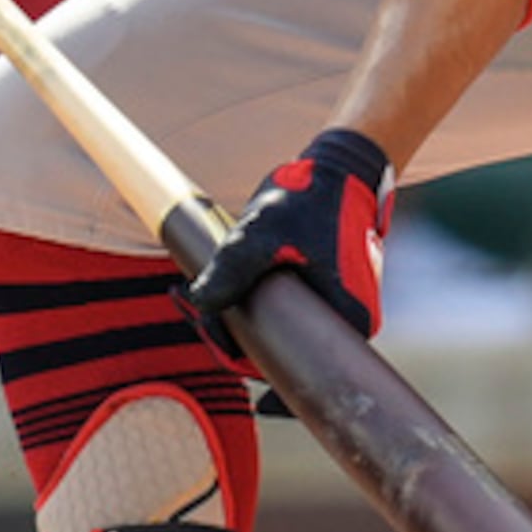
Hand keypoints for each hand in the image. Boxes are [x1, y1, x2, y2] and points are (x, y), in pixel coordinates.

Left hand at [185, 128, 391, 338]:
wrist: (340, 169)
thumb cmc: (311, 197)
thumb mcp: (264, 231)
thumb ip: (232, 268)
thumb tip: (200, 303)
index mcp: (346, 319)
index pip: (286, 362)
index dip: (239, 353)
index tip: (205, 324)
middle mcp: (345, 323)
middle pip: (276, 349)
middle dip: (228, 331)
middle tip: (185, 300)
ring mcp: (332, 309)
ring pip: (273, 329)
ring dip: (233, 313)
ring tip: (190, 289)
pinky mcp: (319, 294)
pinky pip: (278, 310)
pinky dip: (247, 299)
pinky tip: (216, 280)